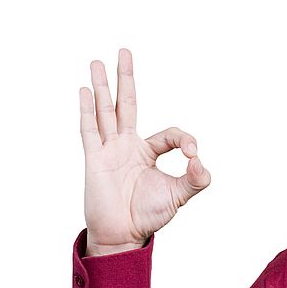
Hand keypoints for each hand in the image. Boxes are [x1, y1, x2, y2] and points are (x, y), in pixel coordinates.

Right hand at [80, 49, 210, 253]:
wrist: (123, 235)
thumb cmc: (148, 216)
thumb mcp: (179, 196)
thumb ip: (196, 179)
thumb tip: (201, 162)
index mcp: (148, 152)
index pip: (170, 133)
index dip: (184, 139)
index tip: (192, 156)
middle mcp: (127, 146)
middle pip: (127, 104)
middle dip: (126, 78)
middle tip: (124, 51)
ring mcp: (109, 150)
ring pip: (106, 111)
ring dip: (102, 87)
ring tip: (98, 62)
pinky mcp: (95, 159)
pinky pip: (89, 130)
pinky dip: (87, 111)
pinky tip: (85, 91)